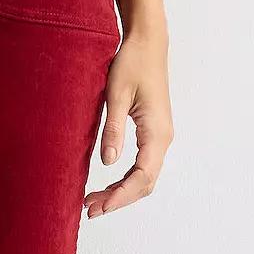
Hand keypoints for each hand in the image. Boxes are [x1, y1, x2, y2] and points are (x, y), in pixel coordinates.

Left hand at [87, 27, 172, 218]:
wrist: (147, 43)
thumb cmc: (132, 63)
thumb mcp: (116, 95)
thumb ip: (113, 130)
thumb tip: (107, 162)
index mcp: (157, 132)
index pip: (142, 176)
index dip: (120, 196)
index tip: (99, 207)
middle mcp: (163, 138)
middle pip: (144, 183)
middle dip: (118, 199)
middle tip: (90, 210)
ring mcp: (159, 136)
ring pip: (144, 177)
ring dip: (121, 192)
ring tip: (94, 201)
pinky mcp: (153, 133)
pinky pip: (142, 165)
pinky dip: (125, 180)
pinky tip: (108, 186)